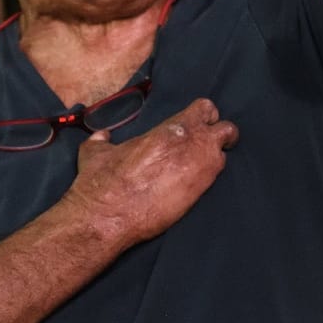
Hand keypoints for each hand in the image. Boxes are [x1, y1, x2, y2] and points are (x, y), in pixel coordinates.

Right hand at [62, 97, 237, 246]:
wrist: (108, 214)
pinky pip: (214, 180)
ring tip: (198, 168)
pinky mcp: (200, 194)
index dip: (203, 115)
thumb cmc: (102, 180)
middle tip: (206, 145)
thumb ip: (103, 139)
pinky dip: (206, 180)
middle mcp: (192, 144)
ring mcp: (200, 169)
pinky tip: (191, 185)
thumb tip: (102, 135)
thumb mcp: (96, 151)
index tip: (196, 125)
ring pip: (224, 155)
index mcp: (171, 128)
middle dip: (220, 135)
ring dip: (213, 159)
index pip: (205, 108)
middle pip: (227, 129)